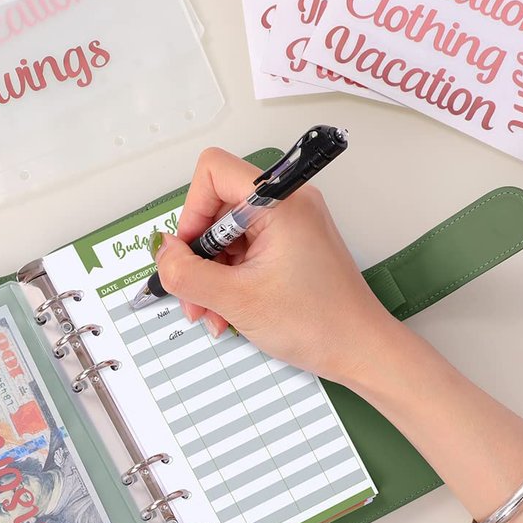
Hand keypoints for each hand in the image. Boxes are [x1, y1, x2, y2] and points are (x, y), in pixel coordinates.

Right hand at [154, 147, 397, 383]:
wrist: (359, 350)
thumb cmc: (318, 322)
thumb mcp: (236, 299)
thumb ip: (187, 273)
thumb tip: (163, 254)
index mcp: (280, 202)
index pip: (213, 172)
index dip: (191, 211)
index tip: (189, 252)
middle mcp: (287, 205)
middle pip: (215, 209)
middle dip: (197, 255)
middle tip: (193, 294)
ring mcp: (289, 227)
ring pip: (225, 237)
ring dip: (209, 276)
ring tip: (211, 313)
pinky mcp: (289, 247)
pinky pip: (243, 253)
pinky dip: (227, 281)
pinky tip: (226, 312)